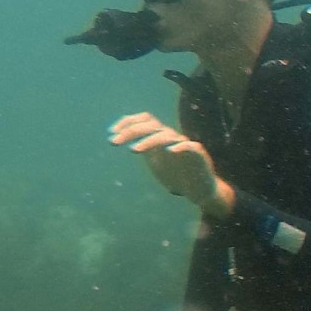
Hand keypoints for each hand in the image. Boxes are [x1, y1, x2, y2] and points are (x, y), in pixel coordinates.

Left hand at [110, 113, 234, 216]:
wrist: (199, 190)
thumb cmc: (176, 175)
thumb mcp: (154, 160)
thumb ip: (142, 148)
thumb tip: (115, 139)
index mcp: (160, 137)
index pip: (145, 119)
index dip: (128, 122)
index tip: (111, 132)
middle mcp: (171, 138)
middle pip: (151, 125)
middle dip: (131, 131)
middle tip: (114, 141)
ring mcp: (185, 145)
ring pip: (166, 135)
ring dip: (148, 141)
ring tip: (134, 150)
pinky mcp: (199, 156)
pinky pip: (191, 147)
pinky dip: (181, 146)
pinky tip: (170, 151)